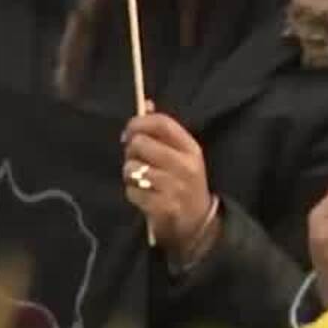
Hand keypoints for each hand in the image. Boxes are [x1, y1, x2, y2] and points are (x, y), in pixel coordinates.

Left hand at [122, 110, 216, 265]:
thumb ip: (163, 131)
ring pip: (132, 168)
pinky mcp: (162, 207)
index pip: (161, 122)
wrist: (198, 224)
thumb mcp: (182, 156)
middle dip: (130, 151)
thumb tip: (146, 104)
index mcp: (191, 148)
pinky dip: (133, 193)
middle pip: (141, 143)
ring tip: (140, 179)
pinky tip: (144, 196)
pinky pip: (131, 191)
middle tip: (135, 159)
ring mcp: (174, 187)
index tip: (129, 132)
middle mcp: (185, 166)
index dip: (139, 122)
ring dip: (130, 174)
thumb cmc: (185, 183)